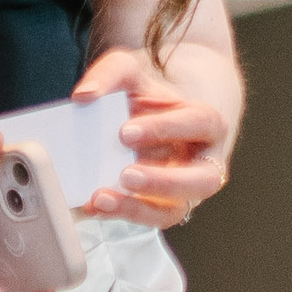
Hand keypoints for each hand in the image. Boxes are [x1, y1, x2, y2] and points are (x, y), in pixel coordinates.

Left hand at [74, 47, 230, 225]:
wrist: (146, 117)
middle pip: (203, 180)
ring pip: (174, 211)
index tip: (125, 131)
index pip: (199, 124)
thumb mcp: (130, 72)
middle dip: (164, 181)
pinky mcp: (160, 209)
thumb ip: (110, 74)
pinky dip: (118, 214)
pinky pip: (146, 219)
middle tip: (126, 174)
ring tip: (102, 197)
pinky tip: (92, 205)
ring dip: (139, 208)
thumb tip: (85, 95)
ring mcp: (184, 191)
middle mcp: (203, 162)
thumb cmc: (144, 96)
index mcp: (206, 123)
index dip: (167, 128)